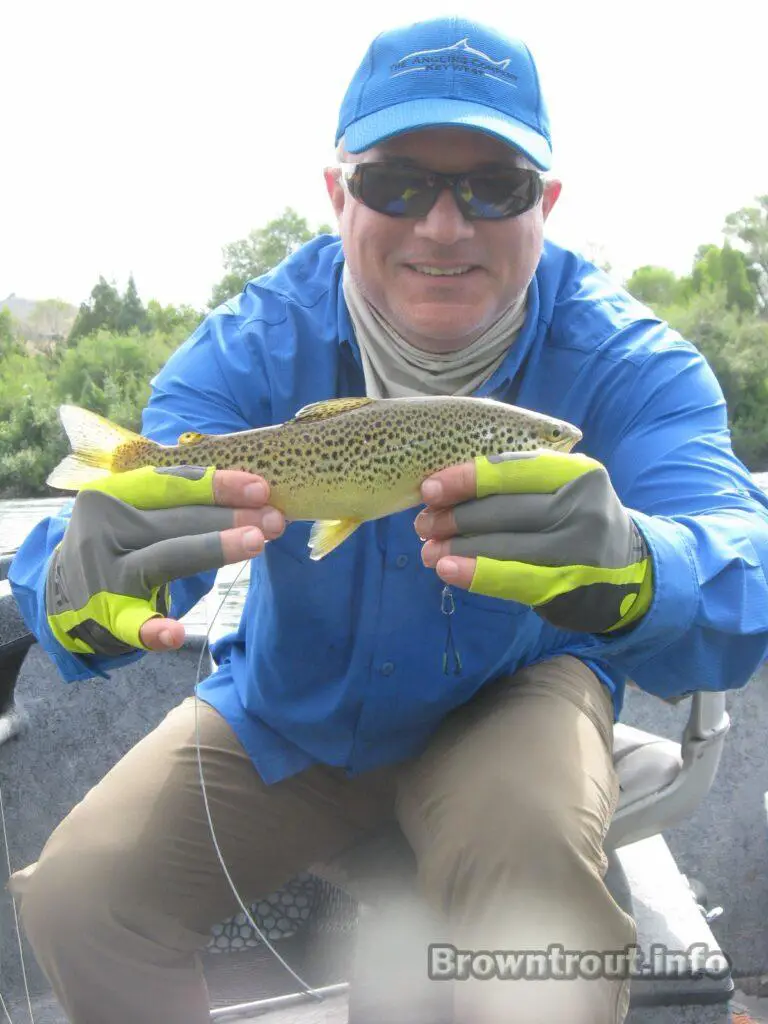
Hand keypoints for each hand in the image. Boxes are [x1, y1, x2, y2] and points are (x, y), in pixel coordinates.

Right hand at [46, 465, 284, 654]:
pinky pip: (132, 624)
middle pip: (176, 519)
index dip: (217, 485)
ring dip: (212, 549)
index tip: (260, 488)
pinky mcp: (105, 617)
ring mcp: (103, 574)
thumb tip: (254, 500)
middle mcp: (104, 530)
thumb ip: (183, 505)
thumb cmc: (119, 545)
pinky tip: (177, 634)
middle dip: (229, 517)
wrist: (62, 595)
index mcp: (112, 495)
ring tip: (256, 543)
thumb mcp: (136, 513)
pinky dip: (153, 630)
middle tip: (275, 519)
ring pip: (164, 559)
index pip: (171, 485)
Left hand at [414, 450, 652, 633]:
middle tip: (423, 524)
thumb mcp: (562, 489)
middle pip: (504, 509)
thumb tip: (444, 491)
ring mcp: (579, 549)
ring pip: (505, 545)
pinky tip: (449, 570)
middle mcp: (583, 506)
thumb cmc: (577, 521)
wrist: (631, 571)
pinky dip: (476, 574)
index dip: (466, 478)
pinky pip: (513, 578)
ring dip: (458, 548)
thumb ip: (516, 484)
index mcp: (577, 472)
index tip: (429, 488)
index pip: (512, 470)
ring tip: (428, 551)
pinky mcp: (569, 584)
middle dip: (455, 517)